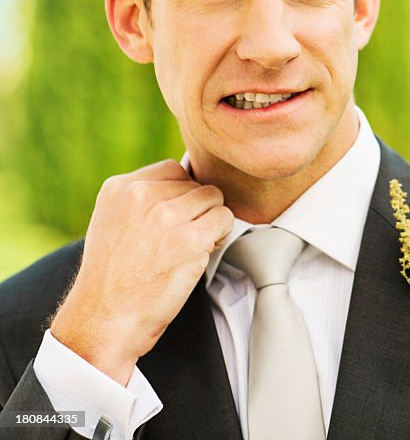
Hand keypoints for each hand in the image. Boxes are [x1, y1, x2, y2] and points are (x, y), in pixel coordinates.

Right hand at [50, 160, 233, 384]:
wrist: (103, 320)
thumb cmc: (112, 279)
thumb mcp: (114, 222)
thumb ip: (143, 199)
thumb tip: (187, 184)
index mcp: (120, 187)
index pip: (173, 170)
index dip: (181, 196)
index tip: (172, 221)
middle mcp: (142, 195)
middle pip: (196, 184)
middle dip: (197, 210)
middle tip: (181, 239)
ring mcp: (165, 216)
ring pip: (214, 199)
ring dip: (211, 222)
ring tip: (189, 247)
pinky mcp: (188, 239)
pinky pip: (225, 219)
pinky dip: (220, 236)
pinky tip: (200, 254)